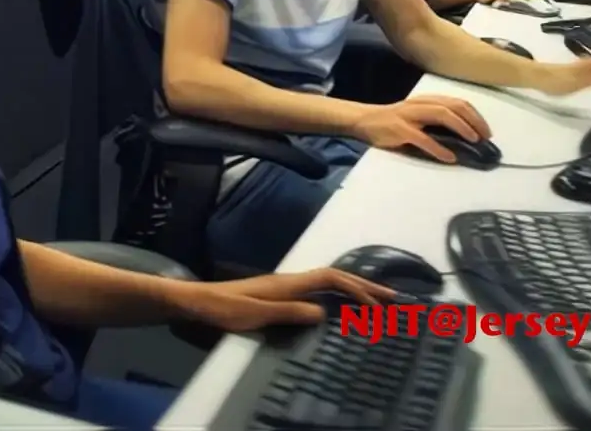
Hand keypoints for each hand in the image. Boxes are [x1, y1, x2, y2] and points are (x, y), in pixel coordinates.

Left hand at [174, 268, 396, 331]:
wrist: (199, 301)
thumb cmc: (223, 308)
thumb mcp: (254, 314)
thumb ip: (287, 312)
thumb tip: (322, 312)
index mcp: (288, 283)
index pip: (330, 278)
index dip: (355, 288)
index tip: (376, 303)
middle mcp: (290, 280)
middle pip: (334, 276)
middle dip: (363, 285)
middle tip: (392, 298)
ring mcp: (285, 286)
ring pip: (327, 281)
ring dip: (353, 288)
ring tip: (375, 300)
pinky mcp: (280, 294)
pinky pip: (317, 289)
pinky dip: (337, 293)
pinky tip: (341, 304)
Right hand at [350, 95, 490, 162]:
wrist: (363, 120)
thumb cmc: (392, 121)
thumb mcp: (416, 115)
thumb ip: (435, 120)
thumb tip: (462, 136)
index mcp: (427, 100)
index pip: (457, 102)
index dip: (475, 115)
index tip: (486, 131)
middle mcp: (420, 104)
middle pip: (454, 106)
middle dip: (474, 121)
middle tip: (485, 137)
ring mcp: (409, 115)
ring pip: (442, 115)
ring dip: (462, 128)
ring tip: (473, 141)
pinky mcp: (399, 129)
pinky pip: (423, 138)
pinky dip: (439, 148)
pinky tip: (450, 158)